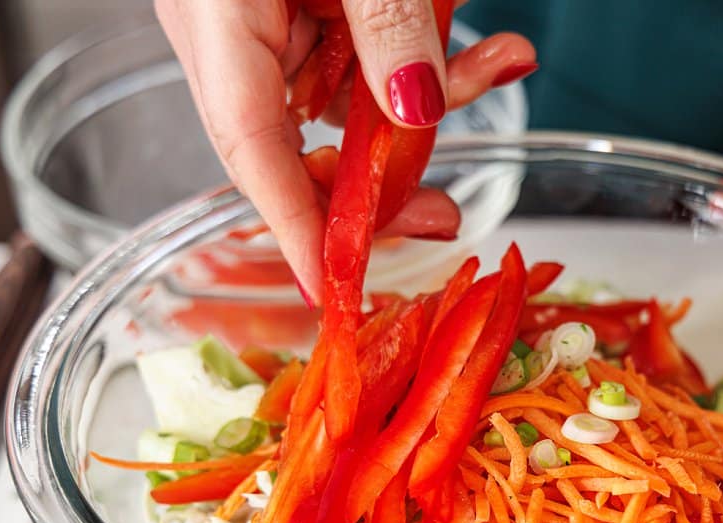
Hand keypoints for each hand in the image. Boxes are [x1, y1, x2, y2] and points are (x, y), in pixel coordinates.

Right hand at [155, 0, 535, 301]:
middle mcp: (233, 33)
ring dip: (426, 93)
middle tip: (446, 211)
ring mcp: (268, 18)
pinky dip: (418, 49)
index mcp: (219, 22)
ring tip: (502, 62)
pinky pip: (361, 53)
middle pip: (302, 143)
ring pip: (347, 98)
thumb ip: (383, 25)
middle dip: (383, 179)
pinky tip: (482, 42)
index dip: (297, 232)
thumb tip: (416, 115)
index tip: (335, 294)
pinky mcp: (303, 2)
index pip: (253, 155)